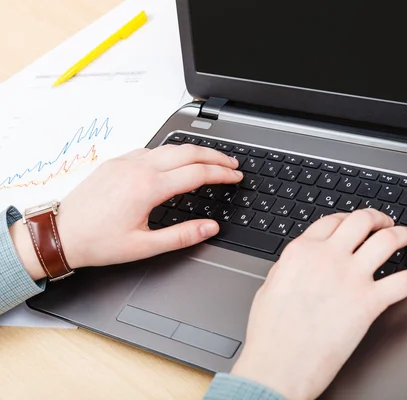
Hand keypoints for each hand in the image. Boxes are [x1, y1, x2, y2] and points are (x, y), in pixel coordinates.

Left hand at [11, 144, 241, 278]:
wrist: (60, 233)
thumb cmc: (98, 242)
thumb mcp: (144, 247)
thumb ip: (182, 236)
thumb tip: (211, 228)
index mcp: (148, 188)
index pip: (197, 173)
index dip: (222, 174)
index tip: (236, 176)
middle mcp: (139, 168)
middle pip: (188, 152)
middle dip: (215, 156)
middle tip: (232, 163)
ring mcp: (126, 162)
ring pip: (170, 147)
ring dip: (195, 151)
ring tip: (211, 160)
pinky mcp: (117, 161)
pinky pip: (152, 149)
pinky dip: (172, 152)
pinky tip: (178, 160)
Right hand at [231, 209, 406, 399]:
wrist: (278, 365)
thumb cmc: (270, 334)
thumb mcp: (271, 287)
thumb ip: (292, 267)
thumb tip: (305, 263)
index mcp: (302, 251)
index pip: (333, 221)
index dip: (349, 218)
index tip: (356, 222)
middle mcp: (328, 257)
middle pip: (362, 221)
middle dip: (379, 217)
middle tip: (386, 222)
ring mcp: (351, 277)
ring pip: (387, 240)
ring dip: (404, 234)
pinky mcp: (369, 302)